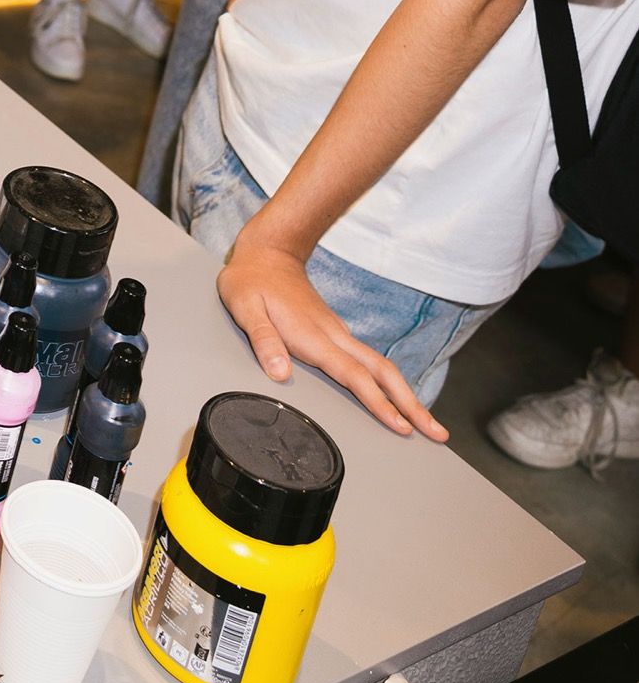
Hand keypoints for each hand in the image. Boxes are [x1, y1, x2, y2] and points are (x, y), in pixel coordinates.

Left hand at [216, 225, 447, 441]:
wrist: (268, 250)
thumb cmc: (252, 280)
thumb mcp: (245, 308)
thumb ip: (263, 341)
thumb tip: (280, 374)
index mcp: (314, 336)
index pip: (354, 375)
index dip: (378, 403)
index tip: (401, 427)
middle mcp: (333, 335)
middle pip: (383, 372)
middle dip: (412, 404)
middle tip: (437, 432)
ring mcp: (338, 332)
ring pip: (381, 366)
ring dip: (406, 395)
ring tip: (426, 423)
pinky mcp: (335, 331)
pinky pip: (369, 361)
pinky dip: (388, 382)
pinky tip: (394, 397)